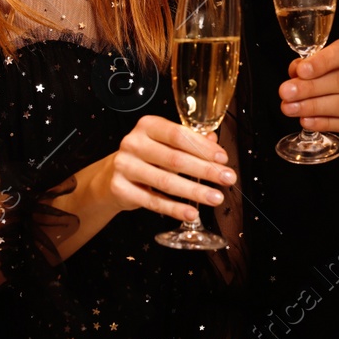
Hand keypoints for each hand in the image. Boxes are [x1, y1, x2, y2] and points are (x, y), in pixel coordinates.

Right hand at [109, 114, 234, 223]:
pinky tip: (191, 213)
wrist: (110, 175)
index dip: (203, 147)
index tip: (223, 158)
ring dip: (195, 191)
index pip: (179, 135)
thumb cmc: (145, 156)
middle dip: (205, 170)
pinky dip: (175, 208)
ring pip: (166, 182)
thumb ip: (189, 141)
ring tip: (216, 197)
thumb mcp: (165, 143)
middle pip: (175, 159)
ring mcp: (125, 166)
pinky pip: (153, 201)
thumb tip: (215, 142)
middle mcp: (134, 143)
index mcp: (147, 126)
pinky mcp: (121, 189)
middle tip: (227, 178)